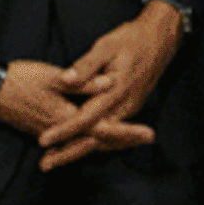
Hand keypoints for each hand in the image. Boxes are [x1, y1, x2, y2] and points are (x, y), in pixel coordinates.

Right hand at [0, 56, 155, 164]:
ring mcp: (52, 134)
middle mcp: (62, 131)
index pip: (105, 129)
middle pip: (100, 142)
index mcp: (68, 117)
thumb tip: (111, 83)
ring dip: (110, 142)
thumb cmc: (22, 79)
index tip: (148, 133)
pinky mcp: (45, 131)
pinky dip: (90, 141)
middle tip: (147, 138)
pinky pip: (74, 141)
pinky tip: (98, 137)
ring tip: (130, 139)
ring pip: (87, 143)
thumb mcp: (54, 77)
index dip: (128, 131)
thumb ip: (84, 82)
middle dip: (124, 140)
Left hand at [36, 0, 185, 168]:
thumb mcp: (106, 46)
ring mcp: (129, 109)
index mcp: (116, 91)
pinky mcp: (130, 108)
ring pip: (104, 140)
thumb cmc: (131, 39)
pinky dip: (94, 143)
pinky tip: (79, 146)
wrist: (160, 39)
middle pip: (95, 138)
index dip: (64, 130)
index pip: (85, 118)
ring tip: (55, 159)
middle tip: (45, 164)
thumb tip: (65, 80)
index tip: (43, 141)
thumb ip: (86, 66)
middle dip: (69, 152)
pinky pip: (111, 134)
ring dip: (80, 151)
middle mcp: (124, 106)